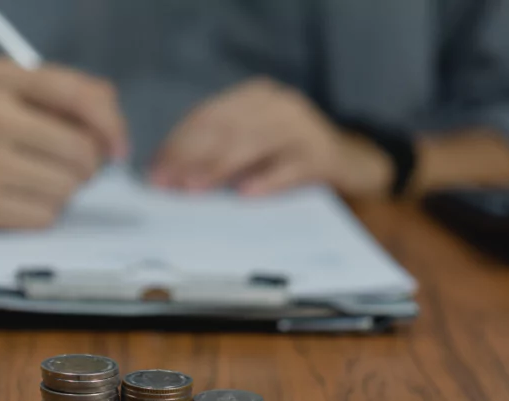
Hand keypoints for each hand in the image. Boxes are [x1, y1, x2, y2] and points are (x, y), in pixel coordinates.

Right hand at [0, 58, 127, 227]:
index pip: (79, 99)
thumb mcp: (11, 86)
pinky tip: (22, 198)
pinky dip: (44, 211)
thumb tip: (115, 135)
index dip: (112, 127)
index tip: (119, 149)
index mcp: (0, 78)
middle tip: (71, 165)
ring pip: (66, 188)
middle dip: (87, 164)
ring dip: (65, 189)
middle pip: (80, 152)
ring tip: (39, 179)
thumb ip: (68, 95)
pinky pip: (44, 216)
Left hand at [151, 78, 391, 196]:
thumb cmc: (290, 159)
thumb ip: (220, 152)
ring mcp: (304, 127)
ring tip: (194, 189)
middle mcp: (279, 104)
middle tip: (168, 184)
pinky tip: (244, 195)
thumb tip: (171, 175)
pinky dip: (266, 180)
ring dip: (219, 168)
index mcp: (256, 96)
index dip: (178, 143)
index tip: (156, 170)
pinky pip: (290, 167)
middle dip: (191, 157)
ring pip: (252, 145)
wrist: (352, 164)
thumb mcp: (254, 147)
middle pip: (225, 129)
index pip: (207, 116)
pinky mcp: (323, 155)